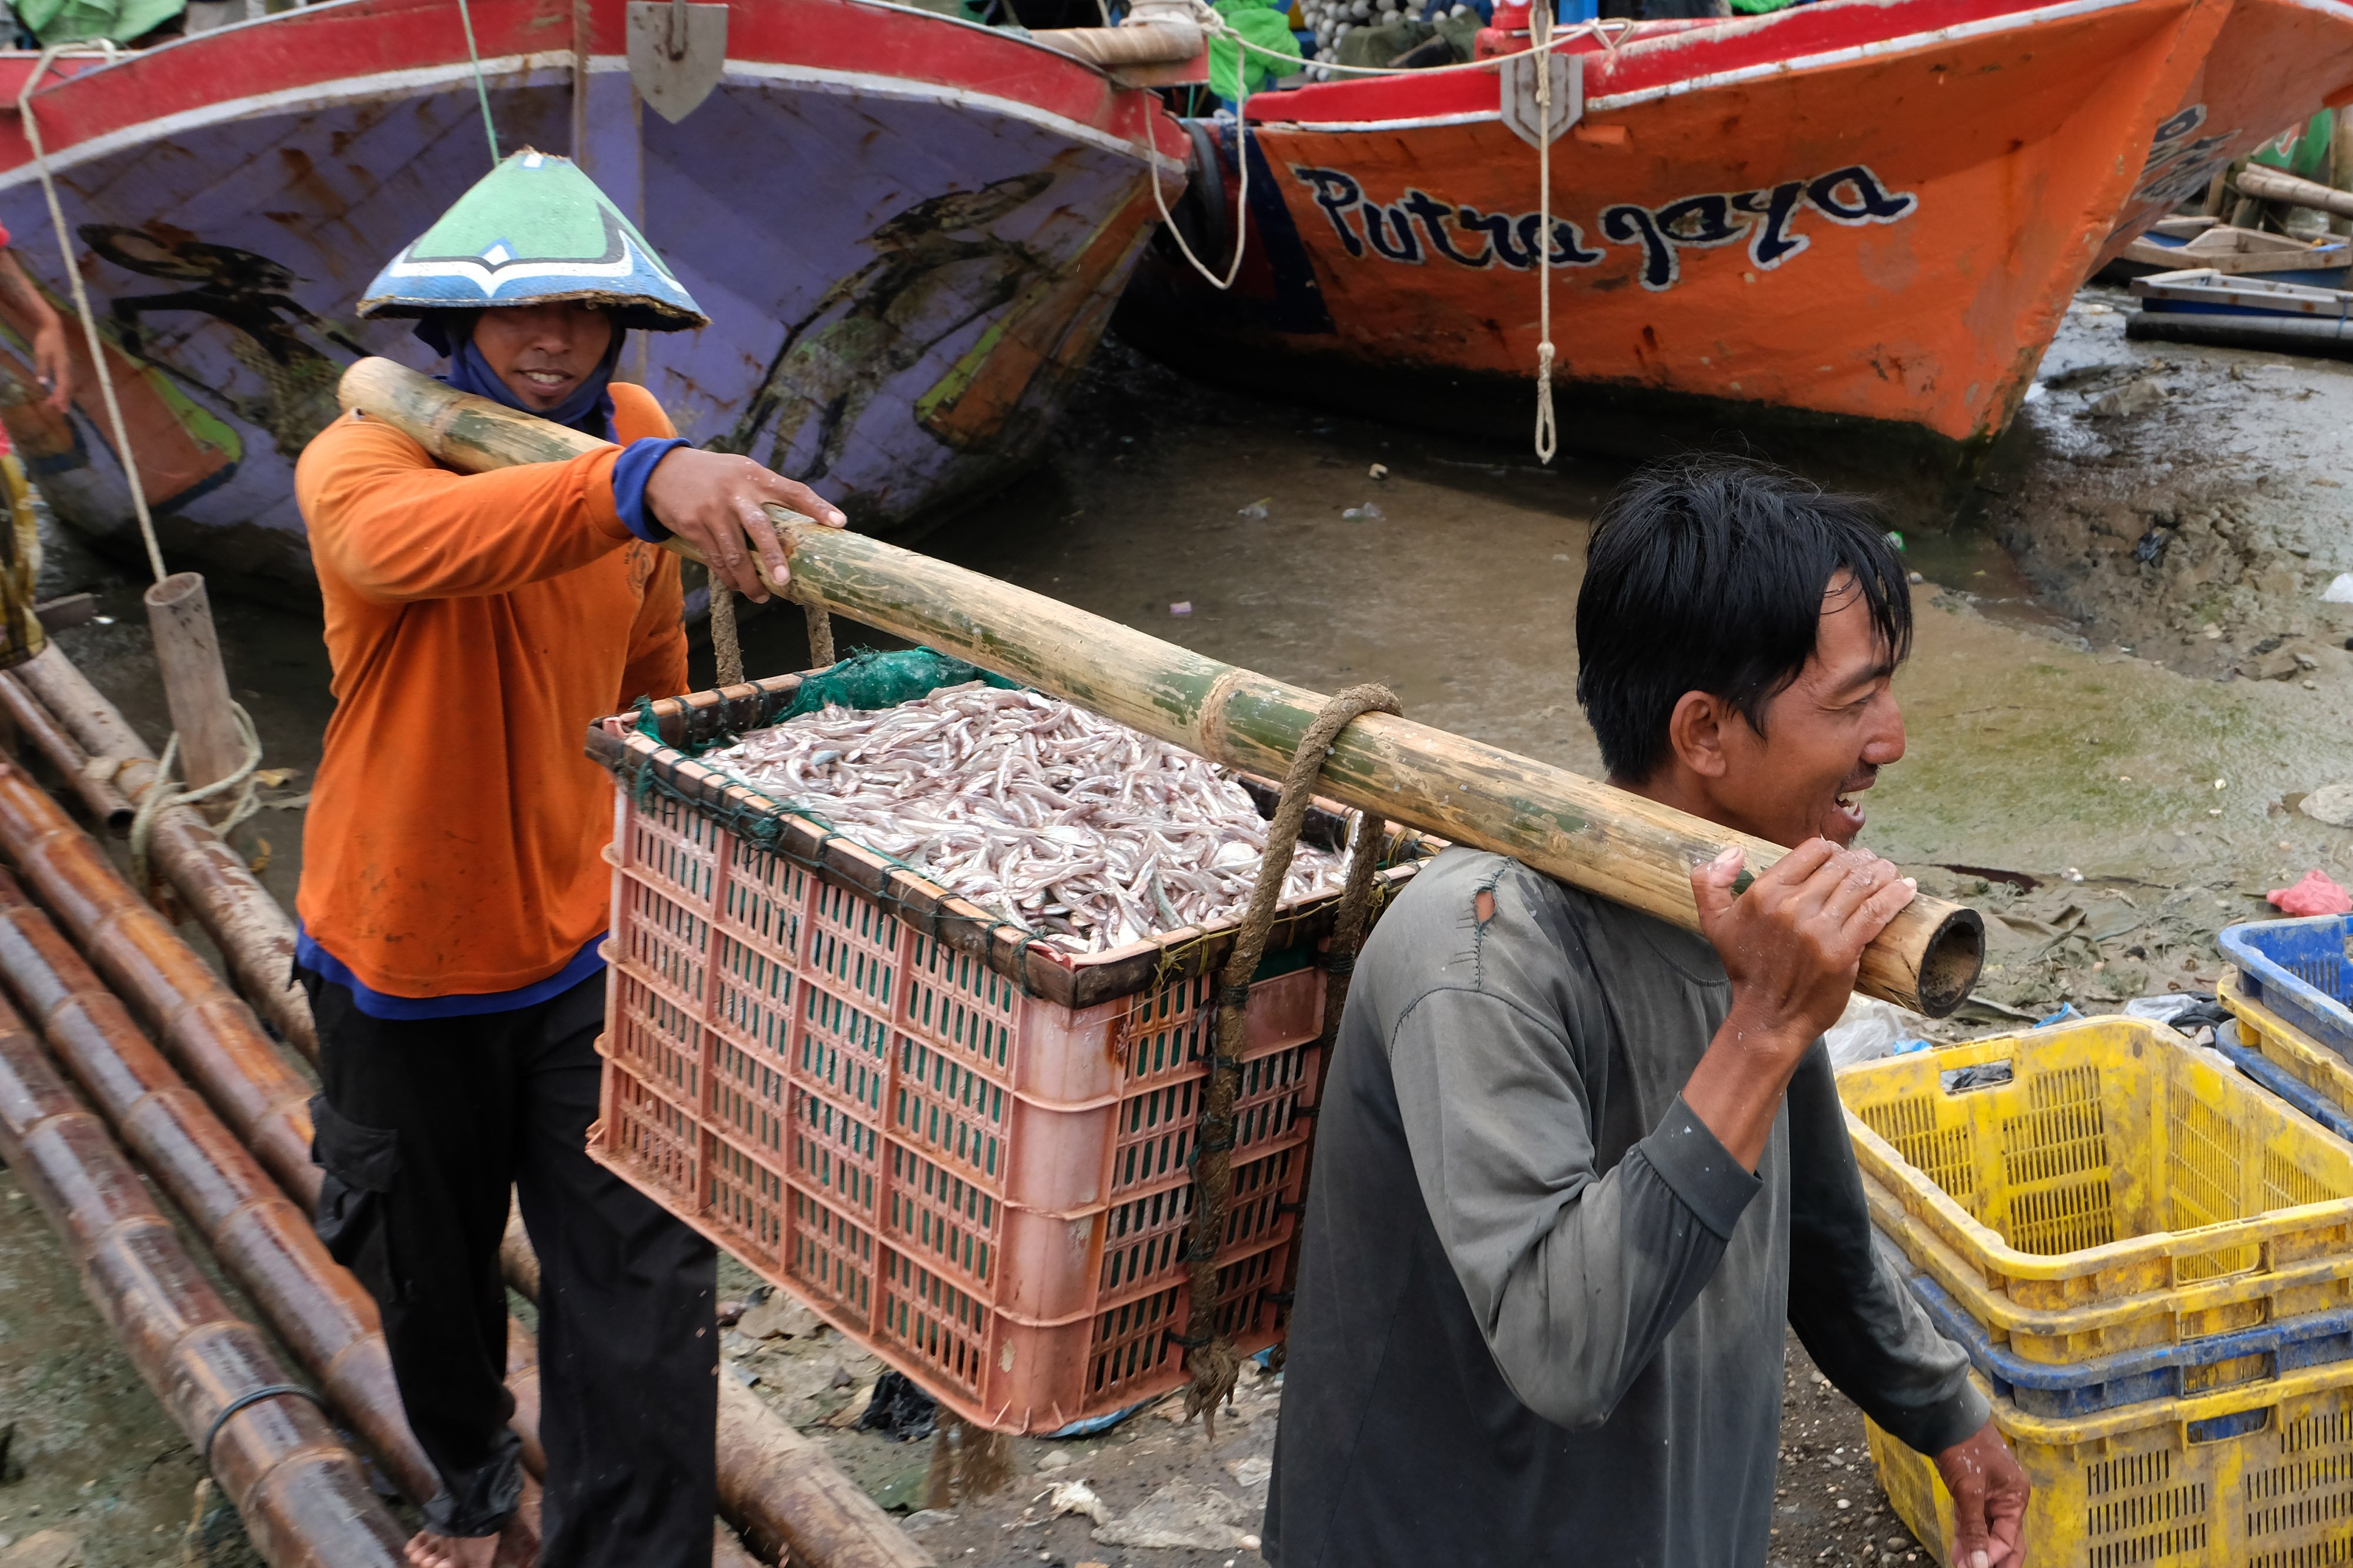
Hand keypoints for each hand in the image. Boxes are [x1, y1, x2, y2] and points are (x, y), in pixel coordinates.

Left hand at [31, 321, 67, 414]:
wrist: (53, 327)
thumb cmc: (46, 339)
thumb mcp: (41, 353)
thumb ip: (42, 367)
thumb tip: (42, 382)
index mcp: (62, 366)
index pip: (63, 385)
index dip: (60, 396)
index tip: (58, 406)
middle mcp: (67, 368)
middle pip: (67, 387)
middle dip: (64, 398)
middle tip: (61, 410)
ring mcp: (67, 366)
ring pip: (67, 384)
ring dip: (64, 394)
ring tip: (58, 403)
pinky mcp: (65, 363)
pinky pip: (66, 379)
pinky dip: (63, 387)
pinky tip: (59, 390)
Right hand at [643, 447, 845, 601]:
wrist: (661, 470)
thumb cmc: (715, 475)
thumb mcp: (742, 471)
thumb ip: (768, 490)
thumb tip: (803, 519)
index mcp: (755, 477)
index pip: (793, 491)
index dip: (817, 506)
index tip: (840, 523)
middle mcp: (735, 494)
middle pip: (760, 529)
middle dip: (773, 557)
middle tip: (785, 581)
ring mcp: (713, 511)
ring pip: (734, 554)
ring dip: (749, 580)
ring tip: (762, 596)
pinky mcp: (693, 526)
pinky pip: (715, 558)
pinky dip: (728, 577)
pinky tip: (738, 586)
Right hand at [1692, 837, 1916, 1056]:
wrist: (1768, 1017)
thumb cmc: (1746, 970)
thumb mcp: (1714, 923)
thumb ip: (1708, 882)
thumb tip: (1734, 851)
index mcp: (1764, 893)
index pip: (1812, 850)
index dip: (1832, 850)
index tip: (1842, 859)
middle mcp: (1791, 906)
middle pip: (1841, 865)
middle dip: (1862, 860)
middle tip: (1874, 866)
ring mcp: (1818, 928)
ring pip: (1862, 884)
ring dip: (1884, 873)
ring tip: (1892, 873)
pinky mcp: (1842, 950)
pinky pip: (1876, 911)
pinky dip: (1896, 896)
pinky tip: (1907, 888)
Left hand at [1933, 1420, 2028, 1567]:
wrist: (1944, 1419)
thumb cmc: (1964, 1450)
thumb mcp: (1969, 1491)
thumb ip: (1975, 1529)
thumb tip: (1980, 1565)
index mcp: (2016, 1497)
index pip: (2009, 1538)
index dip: (1994, 1556)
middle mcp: (2007, 1499)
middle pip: (2002, 1538)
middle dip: (1990, 1558)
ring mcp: (1988, 1496)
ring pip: (1984, 1531)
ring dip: (1973, 1551)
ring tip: (1960, 1567)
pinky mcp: (1971, 1493)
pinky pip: (1971, 1520)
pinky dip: (1965, 1536)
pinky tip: (1958, 1553)